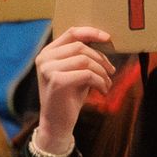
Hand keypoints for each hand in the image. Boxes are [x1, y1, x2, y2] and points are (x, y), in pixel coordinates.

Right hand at [33, 26, 114, 156]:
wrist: (57, 123)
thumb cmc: (69, 96)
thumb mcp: (76, 72)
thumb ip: (82, 56)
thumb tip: (104, 41)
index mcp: (48, 52)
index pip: (71, 32)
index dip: (91, 32)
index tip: (108, 38)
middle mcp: (44, 58)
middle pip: (80, 47)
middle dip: (101, 58)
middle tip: (111, 71)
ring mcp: (48, 69)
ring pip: (85, 60)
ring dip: (101, 72)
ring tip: (107, 83)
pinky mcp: (56, 81)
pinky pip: (87, 74)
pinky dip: (100, 82)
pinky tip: (103, 90)